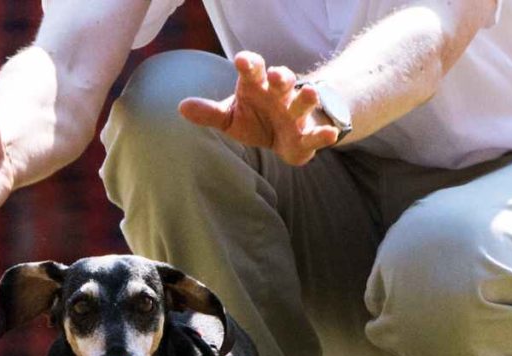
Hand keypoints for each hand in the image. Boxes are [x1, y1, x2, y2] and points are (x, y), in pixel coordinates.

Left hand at [178, 52, 339, 165]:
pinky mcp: (307, 135)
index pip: (253, 69)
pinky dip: (324, 134)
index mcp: (258, 85)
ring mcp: (296, 113)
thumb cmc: (256, 119)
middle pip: (283, 79)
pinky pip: (317, 133)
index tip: (241, 61)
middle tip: (278, 75)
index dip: (249, 64)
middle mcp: (279, 95)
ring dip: (307, 97)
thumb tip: (181, 107)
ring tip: (308, 92)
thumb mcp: (230, 117)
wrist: (284, 137)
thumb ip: (209, 113)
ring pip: (303, 101)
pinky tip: (330, 134)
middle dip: (282, 76)